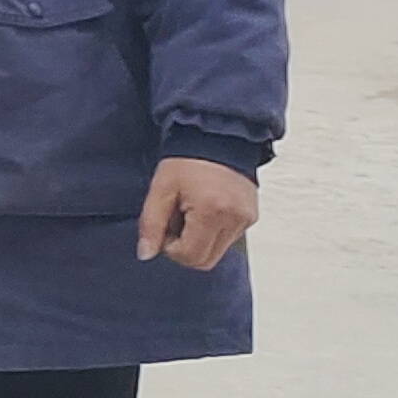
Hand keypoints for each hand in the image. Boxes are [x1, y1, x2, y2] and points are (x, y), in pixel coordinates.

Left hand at [136, 159, 256, 270]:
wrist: (216, 137)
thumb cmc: (187, 160)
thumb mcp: (161, 188)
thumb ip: (151, 224)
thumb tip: (146, 254)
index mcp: (212, 212)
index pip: (190, 256)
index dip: (171, 248)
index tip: (166, 226)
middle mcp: (234, 219)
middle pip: (206, 261)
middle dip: (186, 248)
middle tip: (177, 220)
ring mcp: (246, 219)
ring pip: (217, 252)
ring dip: (199, 240)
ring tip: (191, 211)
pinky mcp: (251, 217)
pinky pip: (228, 239)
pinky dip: (213, 232)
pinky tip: (205, 209)